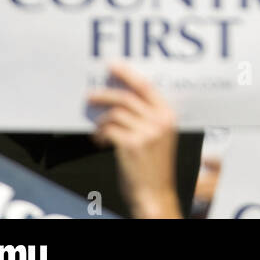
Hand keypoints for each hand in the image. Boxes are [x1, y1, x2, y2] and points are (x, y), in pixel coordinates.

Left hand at [88, 62, 181, 218]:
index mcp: (169, 115)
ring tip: (97, 129)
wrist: (155, 193)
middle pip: (126, 97)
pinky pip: (108, 129)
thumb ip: (149, 116)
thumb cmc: (155, 166)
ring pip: (115, 114)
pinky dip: (100, 134)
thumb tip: (123, 97)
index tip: (112, 66)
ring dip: (101, 120)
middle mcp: (160, 121)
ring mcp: (147, 132)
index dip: (127, 74)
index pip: (146, 86)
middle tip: (90, 95)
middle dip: (104, 94)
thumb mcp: (161, 136)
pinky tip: (99, 141)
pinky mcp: (132, 144)